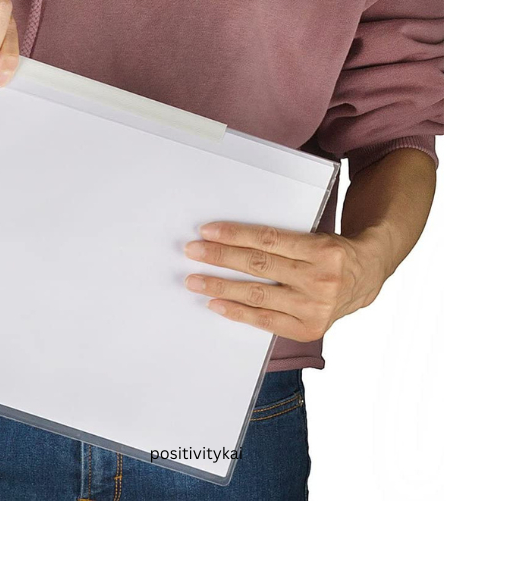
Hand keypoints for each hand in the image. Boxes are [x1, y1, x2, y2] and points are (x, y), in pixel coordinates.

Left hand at [184, 222, 389, 340]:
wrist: (367, 277)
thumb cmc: (333, 253)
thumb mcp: (315, 238)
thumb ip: (282, 242)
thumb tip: (231, 241)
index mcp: (322, 251)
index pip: (268, 240)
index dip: (235, 235)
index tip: (207, 231)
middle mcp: (320, 280)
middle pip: (258, 266)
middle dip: (220, 258)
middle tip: (193, 252)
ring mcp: (315, 308)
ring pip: (257, 294)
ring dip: (220, 287)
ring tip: (195, 280)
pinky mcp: (309, 330)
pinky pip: (265, 321)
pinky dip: (237, 312)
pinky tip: (216, 304)